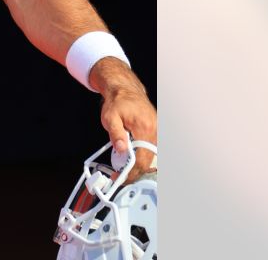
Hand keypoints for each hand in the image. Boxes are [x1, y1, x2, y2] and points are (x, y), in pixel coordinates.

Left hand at [92, 57, 157, 183]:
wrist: (125, 89)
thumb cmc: (118, 102)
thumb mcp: (110, 117)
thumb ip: (116, 133)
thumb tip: (122, 149)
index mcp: (144, 128)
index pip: (141, 159)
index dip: (131, 172)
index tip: (120, 178)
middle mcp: (154, 131)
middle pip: (148, 161)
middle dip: (134, 172)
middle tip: (121, 177)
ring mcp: (157, 131)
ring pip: (151, 156)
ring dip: (139, 165)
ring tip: (125, 168)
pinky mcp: (156, 131)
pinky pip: (152, 149)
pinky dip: (143, 156)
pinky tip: (133, 158)